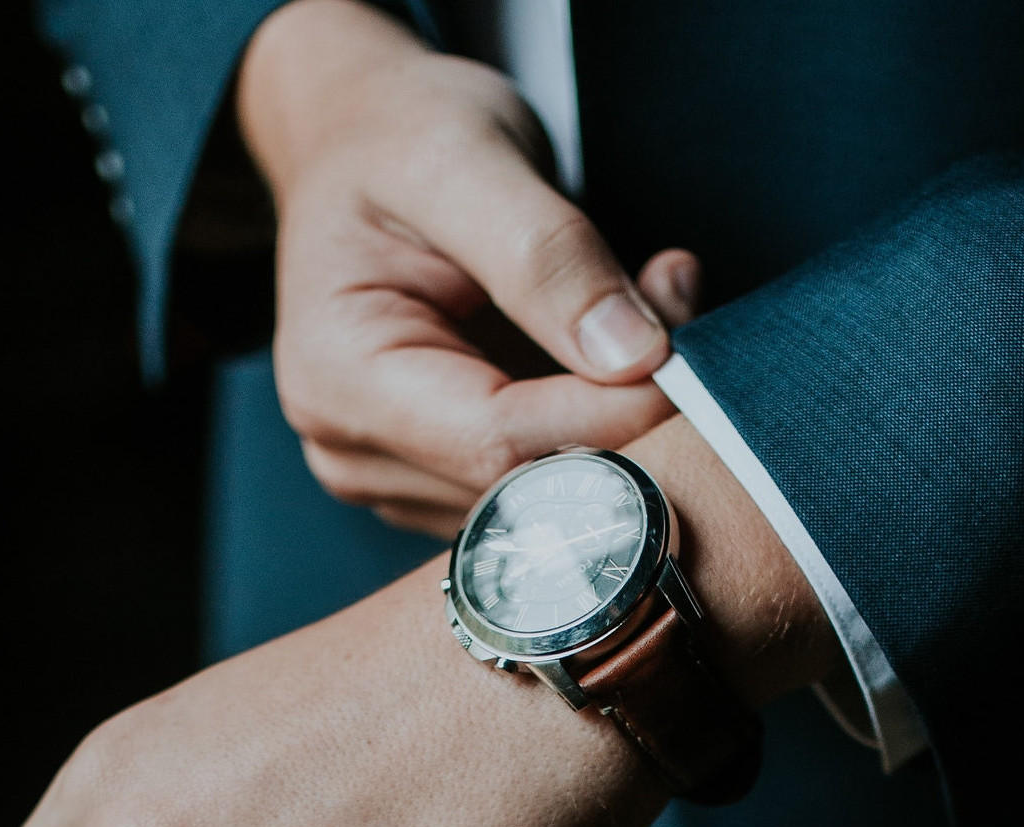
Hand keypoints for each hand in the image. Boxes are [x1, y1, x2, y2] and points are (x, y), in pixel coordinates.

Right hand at [240, 0, 701, 537]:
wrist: (361, 137)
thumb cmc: (399, 137)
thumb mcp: (465, 160)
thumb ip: (547, 257)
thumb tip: (634, 357)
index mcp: (337, 378)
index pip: (500, 443)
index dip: (611, 415)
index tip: (686, 352)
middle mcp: (356, 448)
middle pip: (531, 485)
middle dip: (626, 413)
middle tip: (674, 300)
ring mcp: (402, 473)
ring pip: (555, 492)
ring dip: (626, 414)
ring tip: (643, 297)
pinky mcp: (450, 471)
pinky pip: (555, 476)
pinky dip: (609, 419)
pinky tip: (616, 338)